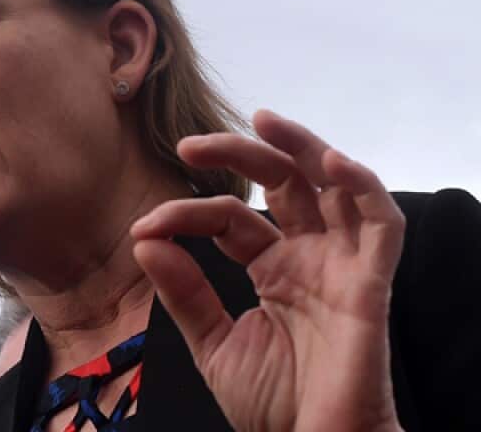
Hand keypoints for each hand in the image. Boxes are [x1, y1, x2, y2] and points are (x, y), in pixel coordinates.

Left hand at [131, 110, 405, 431]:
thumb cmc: (275, 405)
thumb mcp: (213, 344)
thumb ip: (184, 292)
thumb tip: (145, 240)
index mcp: (272, 269)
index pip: (228, 219)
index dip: (186, 215)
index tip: (144, 228)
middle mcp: (309, 258)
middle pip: (282, 184)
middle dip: (240, 154)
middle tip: (190, 145)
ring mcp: (341, 266)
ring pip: (332, 187)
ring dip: (302, 147)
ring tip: (264, 120)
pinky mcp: (370, 283)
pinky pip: (380, 224)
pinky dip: (361, 186)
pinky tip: (330, 162)